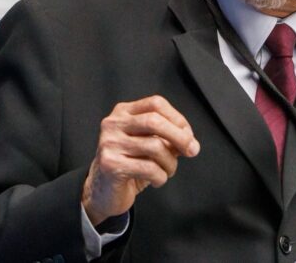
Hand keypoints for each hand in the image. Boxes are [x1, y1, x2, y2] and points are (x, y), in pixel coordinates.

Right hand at [82, 95, 199, 224]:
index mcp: (123, 112)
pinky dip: (161, 177)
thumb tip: (190, 141)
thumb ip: (168, 137)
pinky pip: (149, 168)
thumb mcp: (149, 145)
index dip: (177, 118)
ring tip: (168, 171)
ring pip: (155, 147)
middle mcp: (113, 124)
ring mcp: (110, 143)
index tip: (188, 135)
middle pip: (155, 121)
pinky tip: (157, 180)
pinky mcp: (111, 164)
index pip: (156, 104)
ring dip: (170, 163)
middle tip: (192, 151)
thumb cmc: (130, 164)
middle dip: (180, 137)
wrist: (103, 192)